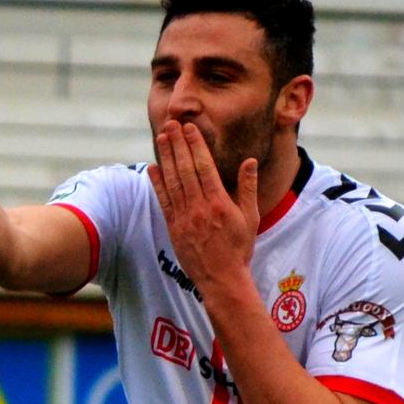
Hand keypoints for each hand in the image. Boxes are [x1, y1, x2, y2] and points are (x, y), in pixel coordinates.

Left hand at [147, 121, 258, 287]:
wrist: (222, 279)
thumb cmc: (239, 249)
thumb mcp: (250, 218)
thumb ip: (248, 188)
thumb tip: (249, 162)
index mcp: (219, 203)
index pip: (204, 166)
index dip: (195, 145)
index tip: (189, 128)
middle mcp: (199, 208)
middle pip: (185, 169)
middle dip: (177, 144)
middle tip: (171, 124)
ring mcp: (184, 218)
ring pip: (172, 181)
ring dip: (166, 157)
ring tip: (162, 138)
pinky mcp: (173, 228)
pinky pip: (163, 201)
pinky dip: (157, 183)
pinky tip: (152, 168)